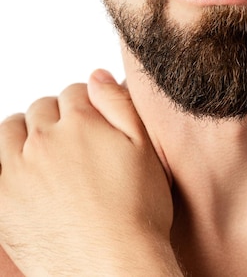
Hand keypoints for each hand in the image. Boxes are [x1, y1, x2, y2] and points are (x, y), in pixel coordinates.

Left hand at [0, 71, 181, 275]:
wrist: (113, 268)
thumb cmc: (136, 211)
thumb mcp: (144, 147)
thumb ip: (118, 103)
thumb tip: (97, 75)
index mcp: (80, 122)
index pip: (74, 92)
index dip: (86, 104)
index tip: (92, 121)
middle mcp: (44, 140)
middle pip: (42, 108)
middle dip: (57, 117)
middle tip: (72, 142)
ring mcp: (18, 170)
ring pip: (11, 129)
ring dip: (26, 133)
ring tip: (44, 152)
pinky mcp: (2, 200)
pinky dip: (4, 160)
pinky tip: (21, 171)